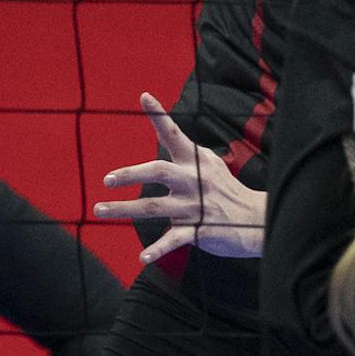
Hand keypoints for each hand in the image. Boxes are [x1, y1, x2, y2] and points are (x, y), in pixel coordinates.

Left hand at [93, 94, 266, 262]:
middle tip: (107, 180)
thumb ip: (185, 152)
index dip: (159, 115)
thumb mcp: (208, 165)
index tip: (144, 97)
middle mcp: (193, 180)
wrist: (255, 218)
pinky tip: (142, 258)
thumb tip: (163, 131)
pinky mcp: (198, 230)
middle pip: (158, 172)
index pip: (174, 134)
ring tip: (99, 210)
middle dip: (130, 174)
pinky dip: (157, 250)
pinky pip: (173, 240)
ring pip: (154, 207)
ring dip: (124, 209)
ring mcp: (195, 206)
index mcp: (195, 161)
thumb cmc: (224, 189)